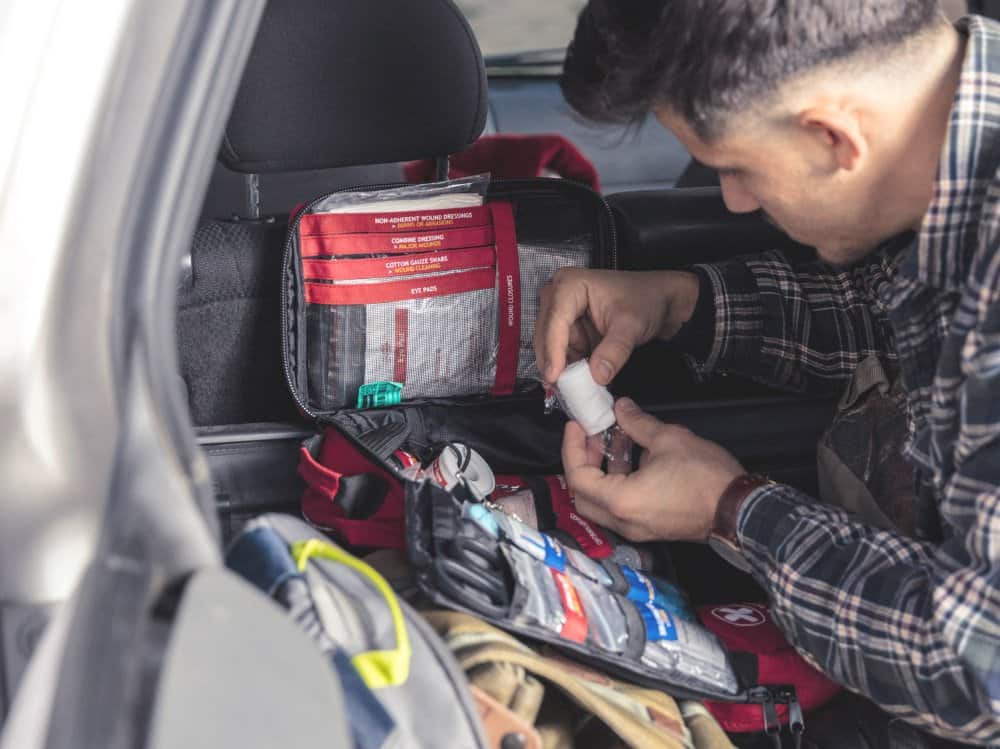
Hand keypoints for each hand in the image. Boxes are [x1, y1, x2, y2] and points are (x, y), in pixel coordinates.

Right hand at [533, 268, 698, 385]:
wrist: (660, 301)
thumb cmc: (646, 300)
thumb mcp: (632, 325)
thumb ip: (614, 351)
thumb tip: (597, 375)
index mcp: (570, 284)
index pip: (555, 321)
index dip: (552, 350)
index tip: (554, 376)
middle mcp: (559, 295)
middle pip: (545, 334)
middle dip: (553, 363)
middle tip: (561, 390)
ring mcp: (562, 314)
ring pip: (550, 347)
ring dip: (560, 368)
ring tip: (572, 389)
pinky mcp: (569, 330)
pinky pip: (561, 353)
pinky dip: (568, 368)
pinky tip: (577, 381)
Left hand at [562, 398, 743, 541]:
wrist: (739, 509)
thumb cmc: (706, 477)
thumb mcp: (669, 439)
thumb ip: (636, 423)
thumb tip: (621, 408)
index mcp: (621, 501)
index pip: (577, 477)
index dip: (572, 448)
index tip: (577, 426)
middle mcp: (623, 520)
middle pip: (582, 495)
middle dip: (582, 461)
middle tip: (591, 435)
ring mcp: (636, 528)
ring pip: (601, 501)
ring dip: (602, 470)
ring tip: (615, 438)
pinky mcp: (650, 527)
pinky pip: (621, 506)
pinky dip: (617, 481)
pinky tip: (633, 455)